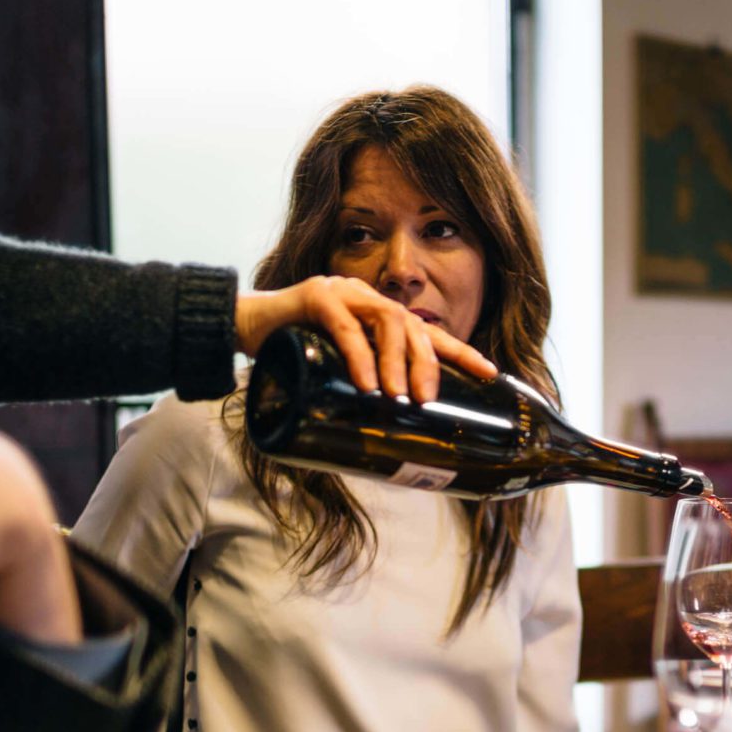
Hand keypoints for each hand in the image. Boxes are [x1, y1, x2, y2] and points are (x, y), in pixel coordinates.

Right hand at [234, 275, 497, 401]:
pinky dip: (359, 355)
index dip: (462, 352)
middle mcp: (367, 298)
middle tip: (425, 401)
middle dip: (426, 365)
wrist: (241, 327)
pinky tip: (366, 383)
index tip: (491, 375)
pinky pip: (345, 326)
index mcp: (378, 315)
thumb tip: (388, 439)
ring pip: (386, 321)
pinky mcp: (315, 296)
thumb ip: (360, 390)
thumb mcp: (335, 372)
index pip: (428, 333)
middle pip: (412, 326)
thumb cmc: (290, 353)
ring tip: (396, 397)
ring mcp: (343, 292)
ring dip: (396, 362)